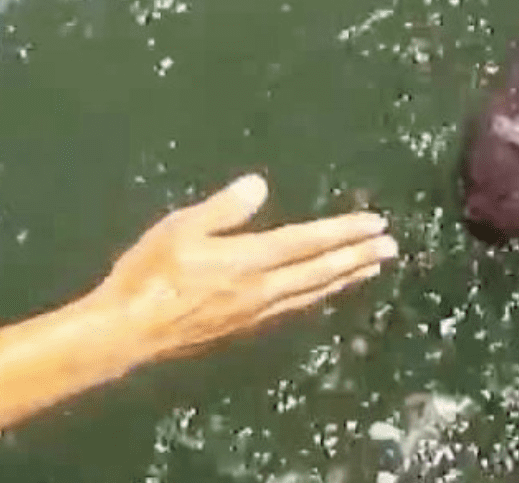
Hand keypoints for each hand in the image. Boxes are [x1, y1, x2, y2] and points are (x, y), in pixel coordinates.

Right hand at [85, 174, 397, 369]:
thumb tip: (259, 185)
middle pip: (321, 271)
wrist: (128, 332)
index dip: (345, 232)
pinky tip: (322, 292)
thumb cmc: (150, 274)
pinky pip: (294, 307)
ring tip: (370, 268)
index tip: (376, 225)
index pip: (309, 242)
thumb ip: (223, 208)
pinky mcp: (244, 327)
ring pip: (312, 292)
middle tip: (391, 247)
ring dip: (344, 278)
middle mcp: (262, 290)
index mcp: (249, 261)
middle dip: (358, 256)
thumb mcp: (181, 228)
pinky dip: (318, 295)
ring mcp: (255, 313)